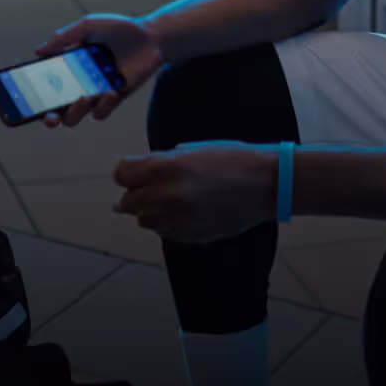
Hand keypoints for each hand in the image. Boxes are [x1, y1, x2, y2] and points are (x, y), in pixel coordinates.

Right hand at [35, 14, 164, 127]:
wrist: (151, 36)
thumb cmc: (118, 29)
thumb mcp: (88, 26)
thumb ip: (64, 37)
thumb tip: (38, 51)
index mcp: (67, 68)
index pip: (44, 87)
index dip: (32, 98)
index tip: (24, 102)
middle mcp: (77, 84)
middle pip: (57, 111)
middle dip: (49, 118)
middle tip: (50, 117)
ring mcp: (95, 94)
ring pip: (76, 116)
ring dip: (77, 110)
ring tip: (85, 96)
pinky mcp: (114, 99)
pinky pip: (101, 112)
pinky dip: (102, 106)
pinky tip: (110, 91)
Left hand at [113, 142, 277, 243]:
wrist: (265, 184)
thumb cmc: (232, 159)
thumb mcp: (192, 150)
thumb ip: (161, 163)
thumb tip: (137, 176)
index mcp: (164, 167)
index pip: (121, 175)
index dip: (128, 173)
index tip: (137, 173)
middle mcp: (164, 195)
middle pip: (127, 202)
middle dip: (137, 194)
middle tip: (154, 188)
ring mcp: (176, 218)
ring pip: (144, 221)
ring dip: (151, 211)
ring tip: (173, 201)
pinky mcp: (188, 235)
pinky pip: (164, 233)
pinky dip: (168, 224)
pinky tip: (186, 212)